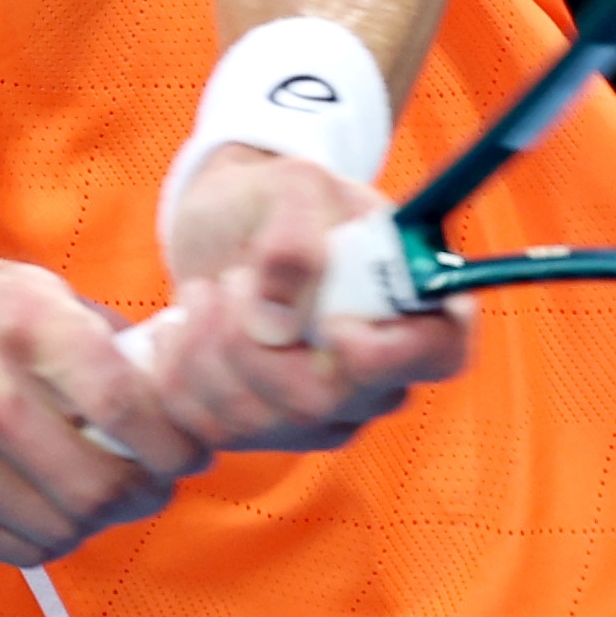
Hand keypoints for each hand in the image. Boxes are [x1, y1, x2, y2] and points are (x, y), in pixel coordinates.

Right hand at [0, 249, 209, 565]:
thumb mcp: (36, 292)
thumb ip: (107, 345)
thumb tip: (183, 400)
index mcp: (21, 321)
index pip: (123, 406)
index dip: (173, 445)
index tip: (191, 454)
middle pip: (97, 485)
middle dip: (145, 494)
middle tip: (153, 483)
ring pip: (61, 528)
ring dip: (97, 520)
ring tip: (100, 492)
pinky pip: (13, 549)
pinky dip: (48, 536)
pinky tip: (48, 504)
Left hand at [148, 144, 471, 451]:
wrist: (225, 226)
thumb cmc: (274, 201)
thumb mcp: (291, 184)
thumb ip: (295, 235)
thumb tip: (274, 322)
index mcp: (410, 306)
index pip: (439, 354)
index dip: (388, 354)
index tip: (332, 324)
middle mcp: (376, 376)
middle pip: (325, 403)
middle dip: (254, 343)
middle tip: (231, 280)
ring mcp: (320, 415)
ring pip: (257, 421)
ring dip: (206, 349)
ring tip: (204, 292)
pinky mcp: (260, 431)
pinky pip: (209, 432)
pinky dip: (176, 377)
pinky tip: (182, 330)